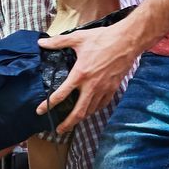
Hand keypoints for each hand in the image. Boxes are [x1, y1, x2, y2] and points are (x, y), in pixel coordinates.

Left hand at [37, 19, 142, 134]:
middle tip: (59, 130)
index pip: (61, 95)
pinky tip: (90, 110)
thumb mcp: (78, 38)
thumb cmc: (103, 38)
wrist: (128, 41)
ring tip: (73, 122)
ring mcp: (104, 89)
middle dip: (67, 124)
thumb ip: (58, 42)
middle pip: (78, 112)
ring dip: (80, 118)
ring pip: (90, 111)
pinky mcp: (113, 88)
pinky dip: (94, 110)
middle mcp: (91, 86)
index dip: (48, 105)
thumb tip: (41, 43)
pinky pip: (102, 105)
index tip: (40, 111)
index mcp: (80, 74)